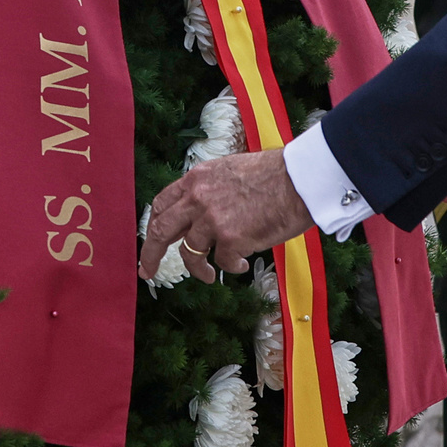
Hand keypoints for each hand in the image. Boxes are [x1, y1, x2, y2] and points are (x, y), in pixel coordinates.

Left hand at [142, 149, 315, 283]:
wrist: (300, 179)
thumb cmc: (275, 174)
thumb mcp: (230, 171)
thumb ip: (210, 189)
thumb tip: (201, 211)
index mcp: (196, 179)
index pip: (163, 204)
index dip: (155, 224)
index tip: (152, 239)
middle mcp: (198, 197)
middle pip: (161, 230)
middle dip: (150, 254)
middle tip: (147, 270)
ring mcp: (212, 219)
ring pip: (189, 253)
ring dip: (197, 269)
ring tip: (208, 275)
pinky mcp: (230, 238)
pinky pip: (221, 262)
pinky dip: (230, 266)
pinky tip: (242, 263)